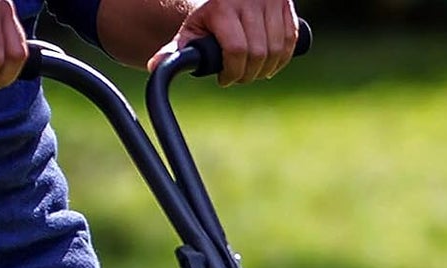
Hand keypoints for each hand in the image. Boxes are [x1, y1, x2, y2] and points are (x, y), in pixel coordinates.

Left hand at [147, 0, 298, 85]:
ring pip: (277, 50)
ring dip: (266, 69)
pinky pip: (291, 41)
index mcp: (224, 6)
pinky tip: (269, 62)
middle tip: (239, 76)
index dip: (233, 72)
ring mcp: (270, 1)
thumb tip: (155, 67)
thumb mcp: (193, 27)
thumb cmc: (209, 13)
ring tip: (253, 70)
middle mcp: (250, 0)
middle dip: (249, 73)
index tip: (225, 80)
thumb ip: (178, 49)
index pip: (237, 49)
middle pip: (258, 53)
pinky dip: (282, 58)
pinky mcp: (285, 4)